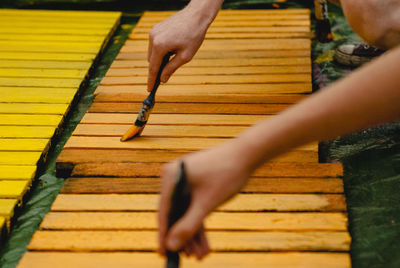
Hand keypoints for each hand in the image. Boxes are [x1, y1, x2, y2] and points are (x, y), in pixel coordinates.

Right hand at [147, 7, 210, 90]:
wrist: (197, 15)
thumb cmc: (194, 35)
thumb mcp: (185, 56)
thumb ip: (171, 68)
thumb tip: (163, 79)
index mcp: (159, 46)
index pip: (153, 68)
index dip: (151, 80)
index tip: (149, 89)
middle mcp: (153, 38)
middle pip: (151, 61)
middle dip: (158, 68)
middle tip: (167, 74)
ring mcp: (153, 31)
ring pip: (153, 52)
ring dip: (160, 58)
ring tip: (176, 53)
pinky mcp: (156, 28)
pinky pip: (155, 44)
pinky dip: (161, 49)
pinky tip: (174, 46)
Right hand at [158, 141, 250, 258]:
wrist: (248, 153)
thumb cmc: (227, 173)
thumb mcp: (207, 204)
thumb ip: (188, 226)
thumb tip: (171, 246)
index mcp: (171, 177)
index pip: (164, 212)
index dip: (164, 235)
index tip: (164, 254)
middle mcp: (174, 177)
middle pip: (176, 214)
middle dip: (185, 237)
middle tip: (189, 257)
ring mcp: (186, 179)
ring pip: (187, 212)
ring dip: (194, 233)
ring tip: (201, 254)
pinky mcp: (196, 182)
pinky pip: (194, 205)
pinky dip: (200, 221)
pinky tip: (204, 243)